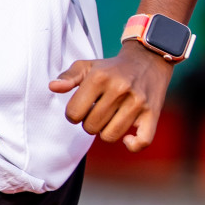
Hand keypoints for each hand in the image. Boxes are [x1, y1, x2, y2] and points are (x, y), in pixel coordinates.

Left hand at [50, 41, 173, 151]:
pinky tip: (127, 138)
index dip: (73, 114)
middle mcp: (119, 89)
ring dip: (105, 132)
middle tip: (96, 112)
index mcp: (100, 77)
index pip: (74, 113)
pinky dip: (131, 145)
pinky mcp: (152, 114)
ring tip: (109, 119)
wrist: (147, 60)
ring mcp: (137, 102)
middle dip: (89, 123)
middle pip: (90, 127)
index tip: (81, 108)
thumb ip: (68, 77)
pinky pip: (141, 142)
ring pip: (110, 136)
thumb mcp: (87, 66)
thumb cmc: (111, 68)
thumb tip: (53, 87)